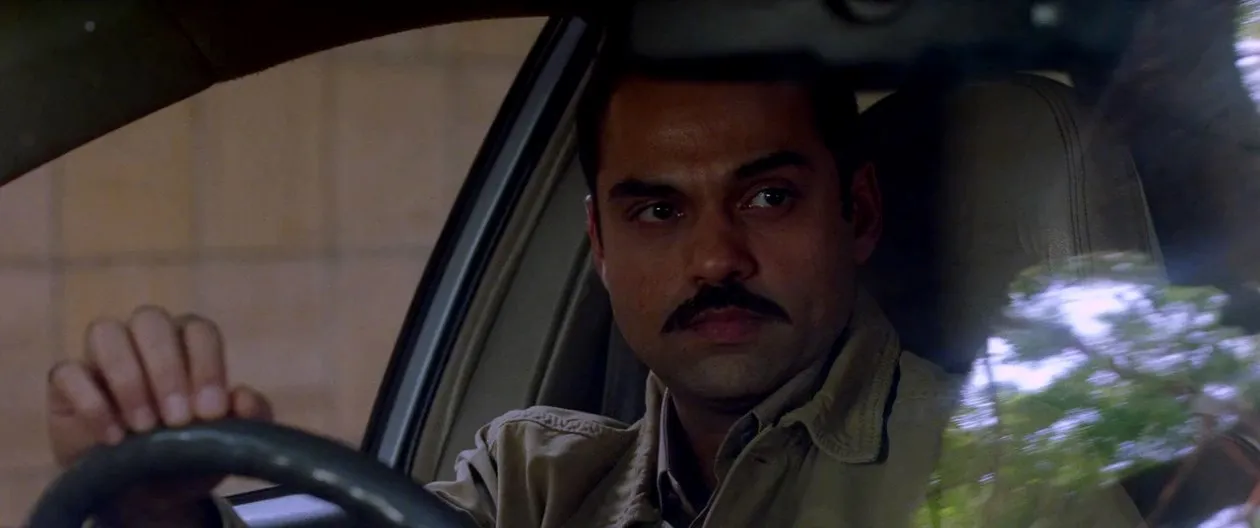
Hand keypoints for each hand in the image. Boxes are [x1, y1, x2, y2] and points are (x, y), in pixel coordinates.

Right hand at [45, 306, 272, 525]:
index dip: (206, 365)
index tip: (210, 412)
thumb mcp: (225, 444)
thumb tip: (243, 398)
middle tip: (177, 419)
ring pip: (105, 332)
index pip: (199, 330)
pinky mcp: (66, 382)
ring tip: (143, 427)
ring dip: (128, 378)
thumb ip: (249, 418)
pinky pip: (68, 372)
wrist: (141, 494)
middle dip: (167, 369)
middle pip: (151, 321)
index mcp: (187, 344)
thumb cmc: (186, 456)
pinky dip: (91, 403)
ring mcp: (101, 357)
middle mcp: (144, 340)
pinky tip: (113, 437)